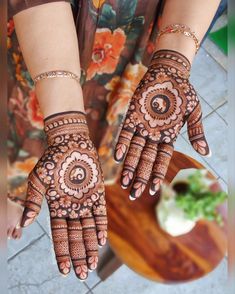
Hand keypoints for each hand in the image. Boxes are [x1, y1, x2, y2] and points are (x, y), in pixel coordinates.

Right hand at [21, 111, 107, 279]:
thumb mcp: (38, 180)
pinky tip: (101, 240)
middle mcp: (72, 209)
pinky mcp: (97, 194)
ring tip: (92, 264)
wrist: (70, 143)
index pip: (59, 236)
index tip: (65, 271)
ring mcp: (85, 202)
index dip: (62, 253)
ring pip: (88, 230)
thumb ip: (33, 200)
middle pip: (75, 237)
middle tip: (82, 274)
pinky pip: (100, 214)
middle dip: (78, 255)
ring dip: (91, 246)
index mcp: (56, 208)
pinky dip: (101, 227)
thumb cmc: (51, 160)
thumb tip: (25, 222)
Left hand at [114, 49, 209, 199]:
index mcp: (168, 136)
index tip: (152, 189)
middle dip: (140, 177)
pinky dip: (122, 144)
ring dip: (129, 166)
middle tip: (134, 194)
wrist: (169, 72)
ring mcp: (142, 127)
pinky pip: (126, 133)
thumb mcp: (194, 112)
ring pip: (134, 150)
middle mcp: (153, 135)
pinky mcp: (133, 116)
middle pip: (146, 160)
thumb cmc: (183, 92)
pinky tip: (118, 157)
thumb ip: (197, 132)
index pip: (161, 160)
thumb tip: (207, 153)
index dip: (156, 174)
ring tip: (124, 182)